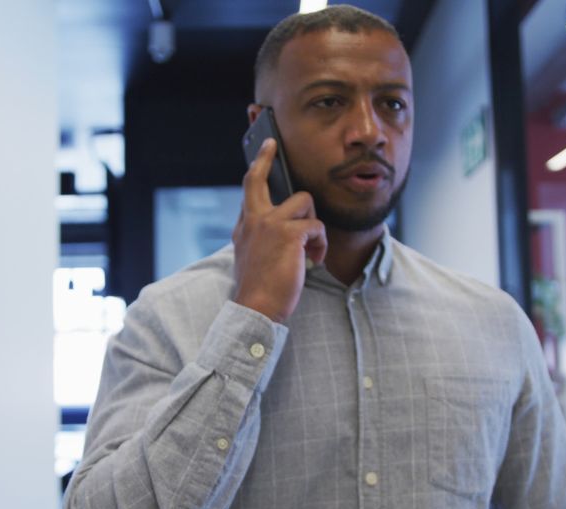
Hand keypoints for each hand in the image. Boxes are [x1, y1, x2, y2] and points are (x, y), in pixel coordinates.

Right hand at [232, 138, 326, 322]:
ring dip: (313, 224)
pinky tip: (314, 260)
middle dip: (265, 158)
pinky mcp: (289, 233)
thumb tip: (288, 231)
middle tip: (271, 144)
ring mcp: (270, 224)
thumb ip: (262, 239)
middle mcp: (253, 220)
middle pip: (258, 179)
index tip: (265, 151)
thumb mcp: (252, 259)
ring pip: (304, 201)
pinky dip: (320, 244)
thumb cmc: (259, 290)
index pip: (249, 191)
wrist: (256, 308)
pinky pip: (316, 226)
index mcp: (244, 228)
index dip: (258, 169)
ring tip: (311, 249)